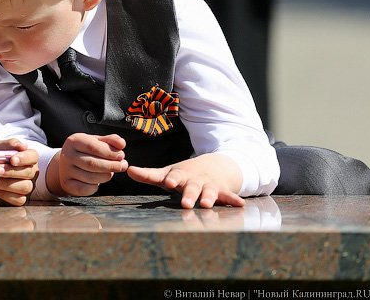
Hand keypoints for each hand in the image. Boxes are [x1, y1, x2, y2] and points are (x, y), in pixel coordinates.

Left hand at [0, 139, 38, 205]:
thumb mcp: (1, 146)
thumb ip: (10, 144)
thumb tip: (22, 146)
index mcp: (30, 157)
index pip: (32, 157)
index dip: (24, 158)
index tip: (12, 159)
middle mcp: (31, 172)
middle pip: (28, 173)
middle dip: (10, 172)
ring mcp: (28, 185)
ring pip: (24, 187)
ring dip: (6, 184)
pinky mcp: (21, 197)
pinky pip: (19, 200)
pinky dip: (6, 195)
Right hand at [50, 133, 127, 196]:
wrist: (67, 163)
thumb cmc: (86, 151)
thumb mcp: (97, 141)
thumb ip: (111, 140)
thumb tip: (121, 144)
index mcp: (74, 141)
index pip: (93, 147)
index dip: (110, 152)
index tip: (121, 156)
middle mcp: (67, 155)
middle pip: (92, 163)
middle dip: (111, 166)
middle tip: (122, 166)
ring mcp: (65, 170)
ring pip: (90, 177)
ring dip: (106, 176)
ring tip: (111, 173)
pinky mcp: (66, 184)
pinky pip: (83, 189)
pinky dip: (94, 188)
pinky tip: (98, 183)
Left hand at [126, 153, 244, 208]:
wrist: (213, 165)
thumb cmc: (184, 174)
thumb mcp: (168, 172)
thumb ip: (149, 175)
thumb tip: (128, 170)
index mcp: (180, 175)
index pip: (175, 176)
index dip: (172, 179)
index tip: (169, 182)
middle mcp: (195, 180)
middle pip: (192, 187)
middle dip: (189, 194)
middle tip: (185, 203)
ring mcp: (209, 185)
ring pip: (209, 192)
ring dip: (209, 198)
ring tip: (207, 204)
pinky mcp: (222, 191)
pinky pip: (229, 196)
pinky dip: (234, 200)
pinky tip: (241, 205)